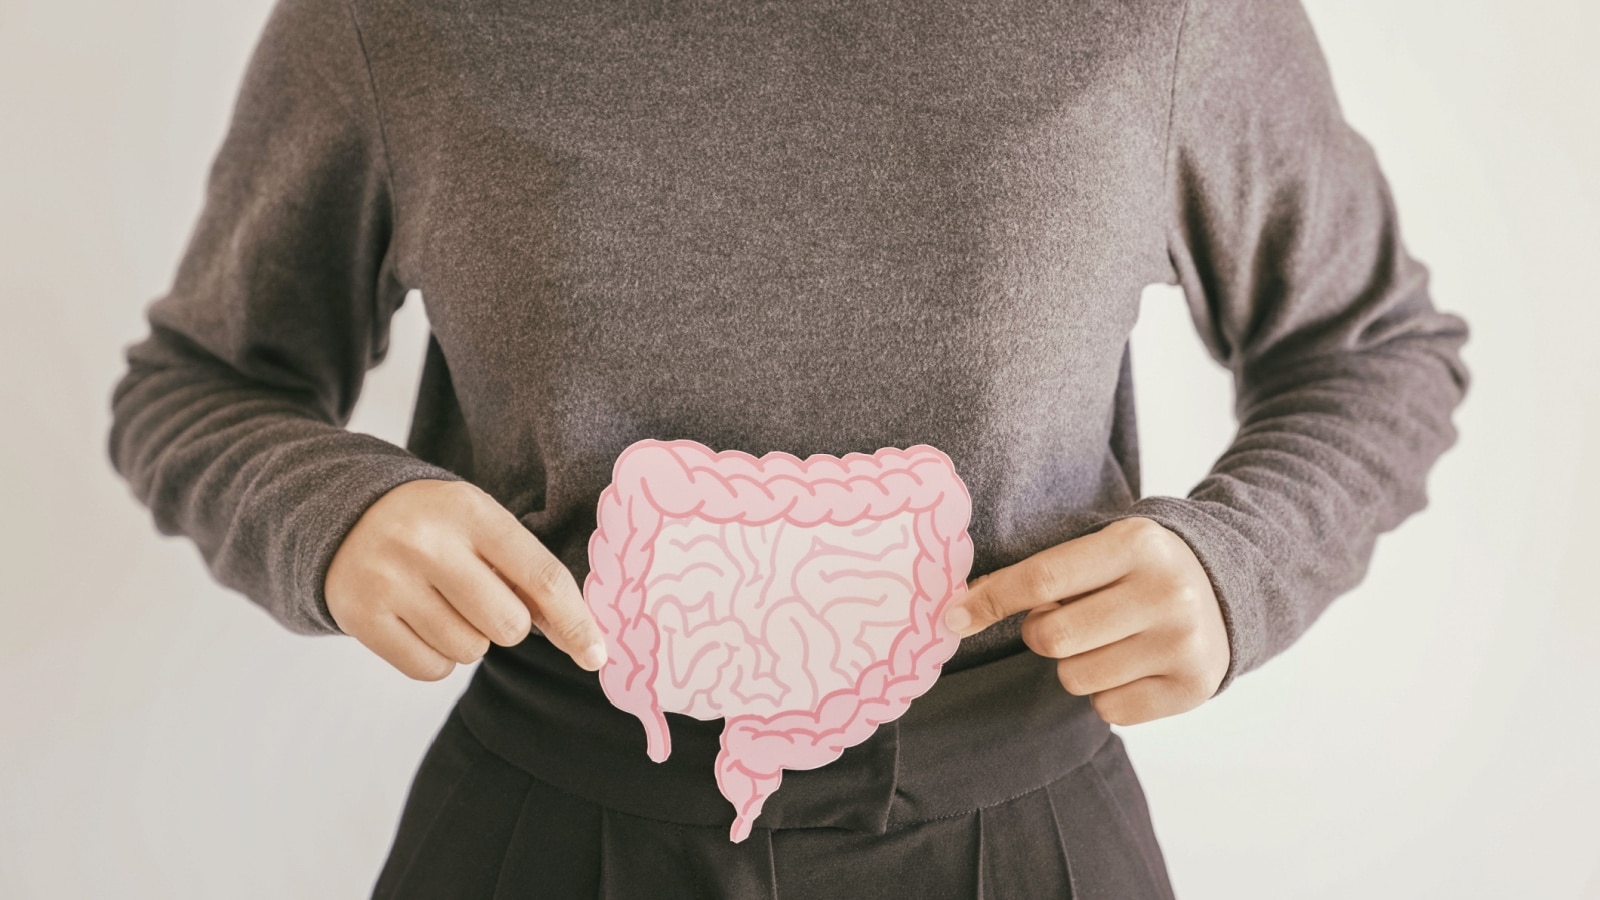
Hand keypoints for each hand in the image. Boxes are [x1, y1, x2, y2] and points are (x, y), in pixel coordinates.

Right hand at [325, 479, 606, 680]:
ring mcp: (389, 581)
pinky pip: (431, 669)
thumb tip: (582, 641)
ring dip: (470, 639)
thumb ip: (528, 574)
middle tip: (480, 598)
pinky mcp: (361, 616)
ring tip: (443, 603)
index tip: (597, 655)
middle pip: (508, 625)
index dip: (576, 622)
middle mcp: (427, 543)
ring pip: (470, 651)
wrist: (345, 517)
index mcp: (470, 510)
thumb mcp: (481, 525)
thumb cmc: (435, 527)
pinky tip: (420, 622)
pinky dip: (438, 657)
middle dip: (508, 624)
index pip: (541, 577)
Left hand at [943, 517, 1228, 724]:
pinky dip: (1107, 694)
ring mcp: (1183, 643)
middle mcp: (1166, 591)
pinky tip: (1133, 665)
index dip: (990, 600)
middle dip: (1041, 634)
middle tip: (1066, 621)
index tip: (951, 617)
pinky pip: (1108, 710)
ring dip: (1075, 665)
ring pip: (1075, 678)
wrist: (1226, 589)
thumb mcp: (1102, 549)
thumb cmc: (1138, 570)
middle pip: (1052, 637)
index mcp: (1135, 543)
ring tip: (1109, 640)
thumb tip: (961, 606)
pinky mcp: (1193, 688)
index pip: (1041, 578)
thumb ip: (1042, 572)